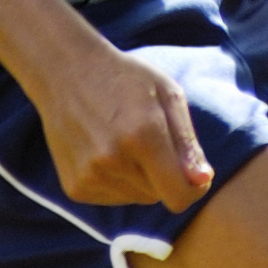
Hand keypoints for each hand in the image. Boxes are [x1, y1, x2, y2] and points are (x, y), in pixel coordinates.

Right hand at [31, 42, 214, 210]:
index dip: (192, 189)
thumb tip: (202, 181)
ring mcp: (90, 175)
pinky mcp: (74, 186)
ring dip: (138, 178)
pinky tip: (104, 150)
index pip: (179, 196)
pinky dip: (116, 181)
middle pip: (158, 196)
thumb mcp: (167, 94)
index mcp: (143, 134)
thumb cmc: (124, 78)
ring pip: (136, 197)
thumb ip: (188, 143)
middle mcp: (113, 159)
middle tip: (145, 137)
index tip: (191, 173)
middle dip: (162, 175)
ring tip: (122, 140)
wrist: (64, 70)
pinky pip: (113, 197)